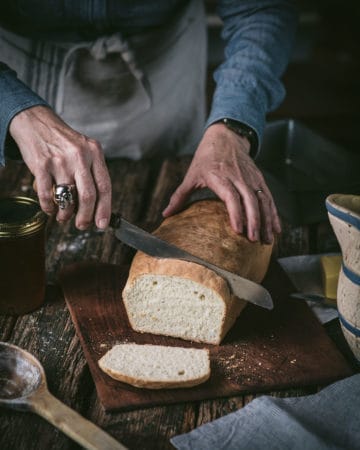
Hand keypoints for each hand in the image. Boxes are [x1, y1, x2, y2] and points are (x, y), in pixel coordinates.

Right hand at [9, 105, 111, 229]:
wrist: (36, 122)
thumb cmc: (63, 141)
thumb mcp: (84, 149)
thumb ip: (92, 172)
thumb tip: (96, 205)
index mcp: (94, 153)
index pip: (105, 186)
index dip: (105, 209)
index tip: (102, 224)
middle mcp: (80, 156)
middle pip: (88, 196)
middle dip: (86, 217)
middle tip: (82, 226)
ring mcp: (60, 161)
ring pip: (67, 198)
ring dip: (65, 214)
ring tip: (64, 217)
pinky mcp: (41, 165)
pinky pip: (47, 195)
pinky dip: (48, 208)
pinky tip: (49, 209)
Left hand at [162, 123, 280, 242]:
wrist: (226, 136)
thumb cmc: (206, 157)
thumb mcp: (191, 175)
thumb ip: (179, 196)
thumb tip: (166, 214)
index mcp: (219, 176)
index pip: (231, 196)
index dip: (236, 213)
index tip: (238, 230)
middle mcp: (238, 177)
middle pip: (250, 200)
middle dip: (254, 222)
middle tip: (254, 240)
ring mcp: (250, 178)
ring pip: (262, 200)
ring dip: (266, 221)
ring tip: (267, 240)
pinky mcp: (259, 179)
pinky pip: (268, 198)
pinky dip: (274, 214)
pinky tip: (276, 228)